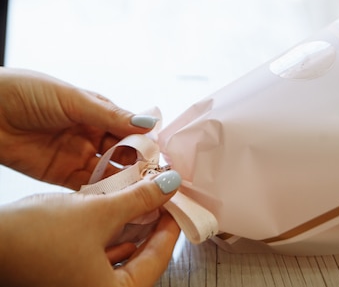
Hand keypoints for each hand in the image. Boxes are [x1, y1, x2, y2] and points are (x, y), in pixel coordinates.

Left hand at [0, 68, 158, 188]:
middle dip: (137, 163)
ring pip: (108, 171)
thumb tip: (149, 123)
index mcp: (97, 112)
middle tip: (152, 176)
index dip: (145, 141)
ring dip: (123, 180)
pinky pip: (86, 186)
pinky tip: (115, 196)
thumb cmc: (28, 93)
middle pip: (122, 152)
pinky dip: (102, 192)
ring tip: (138, 190)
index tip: (160, 155)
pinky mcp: (60, 174)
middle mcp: (91, 134)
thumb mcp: (74, 100)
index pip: (130, 129)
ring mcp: (76, 154)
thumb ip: (111, 115)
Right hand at [0, 170, 181, 286]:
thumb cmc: (35, 236)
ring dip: (132, 232)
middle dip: (152, 229)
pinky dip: (110, 240)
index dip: (171, 227)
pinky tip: (114, 219)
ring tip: (142, 203)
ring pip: (120, 262)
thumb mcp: (98, 213)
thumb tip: (171, 184)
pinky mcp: (63, 280)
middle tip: (162, 202)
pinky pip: (99, 262)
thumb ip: (140, 199)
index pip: (157, 261)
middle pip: (140, 264)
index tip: (178, 204)